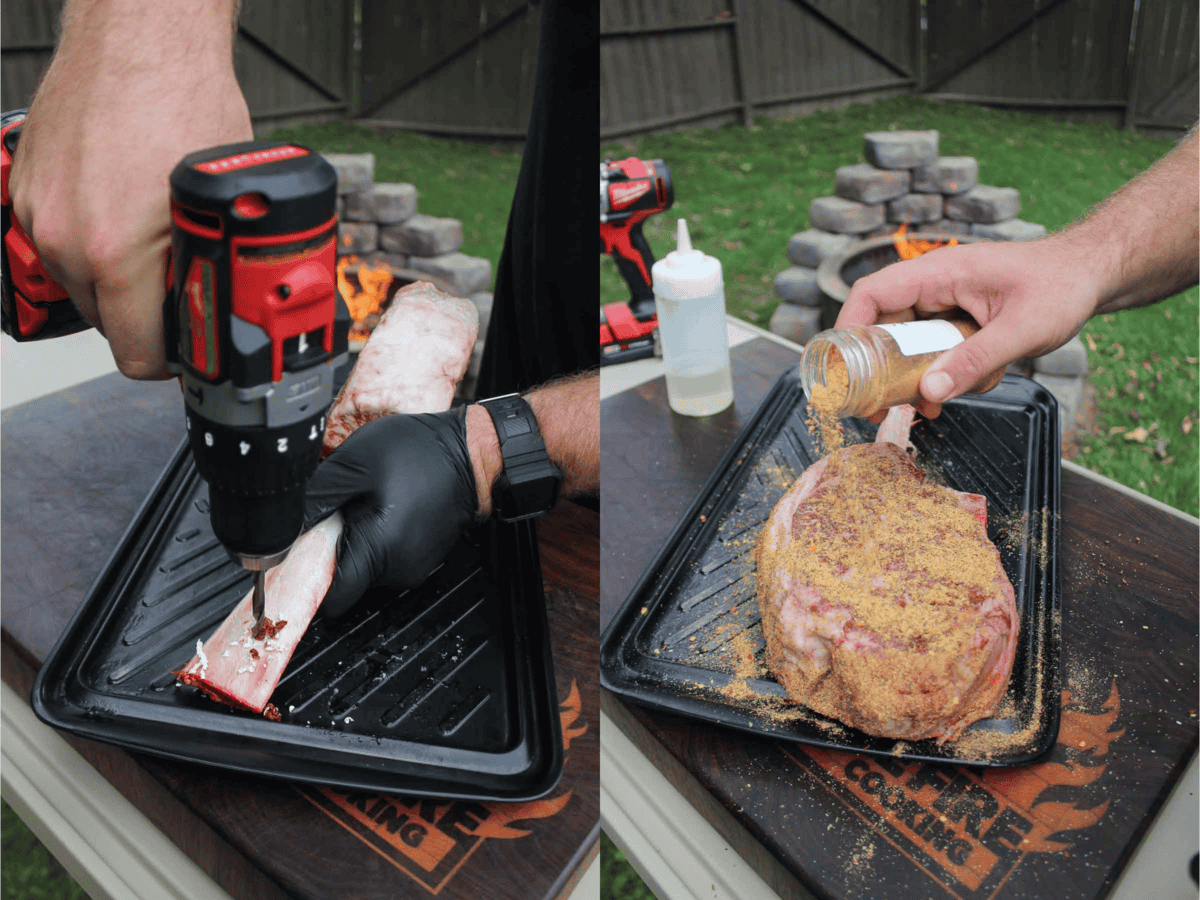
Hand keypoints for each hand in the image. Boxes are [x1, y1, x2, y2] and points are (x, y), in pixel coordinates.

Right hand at [8, 1, 250, 378]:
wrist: (140, 34)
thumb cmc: (183, 99)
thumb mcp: (214, 204)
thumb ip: (204, 267)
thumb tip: (215, 309)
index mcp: (114, 254)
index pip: (135, 352)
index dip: (169, 359)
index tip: (188, 351)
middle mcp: (64, 238)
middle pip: (107, 321)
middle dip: (146, 314)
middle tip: (183, 292)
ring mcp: (38, 211)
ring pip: (81, 282)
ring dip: (118, 278)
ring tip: (156, 242)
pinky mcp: (26, 188)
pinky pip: (59, 240)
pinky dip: (91, 240)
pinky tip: (125, 210)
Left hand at [303, 410, 483, 618]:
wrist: (473, 453)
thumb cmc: (420, 453)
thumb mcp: (354, 464)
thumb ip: (316, 499)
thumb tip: (287, 527)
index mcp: (378, 551)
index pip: (331, 600)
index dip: (309, 581)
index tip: (303, 557)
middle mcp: (398, 569)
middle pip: (347, 579)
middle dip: (336, 548)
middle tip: (346, 509)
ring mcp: (414, 566)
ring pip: (367, 567)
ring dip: (359, 540)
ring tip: (372, 503)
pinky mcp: (423, 557)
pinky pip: (387, 557)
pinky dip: (380, 537)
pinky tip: (389, 506)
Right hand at [836, 238, 1097, 418]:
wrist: (1090, 274)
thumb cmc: (1061, 285)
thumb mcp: (1021, 329)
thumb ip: (975, 361)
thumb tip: (929, 393)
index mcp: (938, 272)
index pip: (872, 294)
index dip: (848, 329)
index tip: (843, 368)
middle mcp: (934, 285)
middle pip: (885, 328)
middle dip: (886, 372)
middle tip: (885, 408)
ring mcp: (945, 303)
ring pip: (911, 346)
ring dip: (923, 378)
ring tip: (938, 403)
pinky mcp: (958, 320)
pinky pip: (937, 351)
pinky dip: (949, 373)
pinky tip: (975, 382)